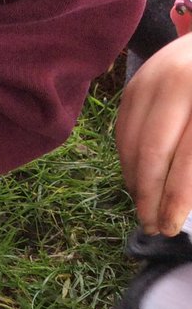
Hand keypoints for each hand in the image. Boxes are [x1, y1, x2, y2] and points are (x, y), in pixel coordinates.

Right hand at [116, 33, 191, 235]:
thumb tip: (182, 200)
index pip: (186, 159)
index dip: (176, 198)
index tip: (170, 227)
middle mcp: (175, 82)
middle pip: (151, 154)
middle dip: (149, 197)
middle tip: (152, 226)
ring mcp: (148, 80)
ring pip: (131, 147)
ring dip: (136, 185)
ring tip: (146, 208)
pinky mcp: (132, 86)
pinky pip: (123, 135)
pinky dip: (129, 163)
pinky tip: (141, 181)